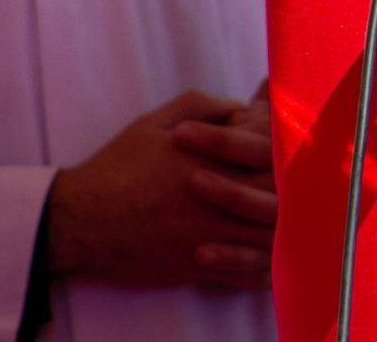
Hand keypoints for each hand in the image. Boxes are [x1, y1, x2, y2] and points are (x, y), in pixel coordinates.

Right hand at [46, 91, 274, 289]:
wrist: (77, 221)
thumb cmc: (117, 168)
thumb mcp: (156, 123)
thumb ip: (205, 107)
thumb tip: (242, 106)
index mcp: (216, 160)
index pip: (275, 154)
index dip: (288, 152)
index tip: (286, 149)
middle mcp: (220, 198)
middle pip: (281, 193)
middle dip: (294, 188)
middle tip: (299, 185)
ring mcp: (212, 234)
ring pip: (271, 234)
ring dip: (285, 227)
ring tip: (292, 219)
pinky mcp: (198, 266)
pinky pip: (248, 272)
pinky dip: (266, 263)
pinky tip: (271, 254)